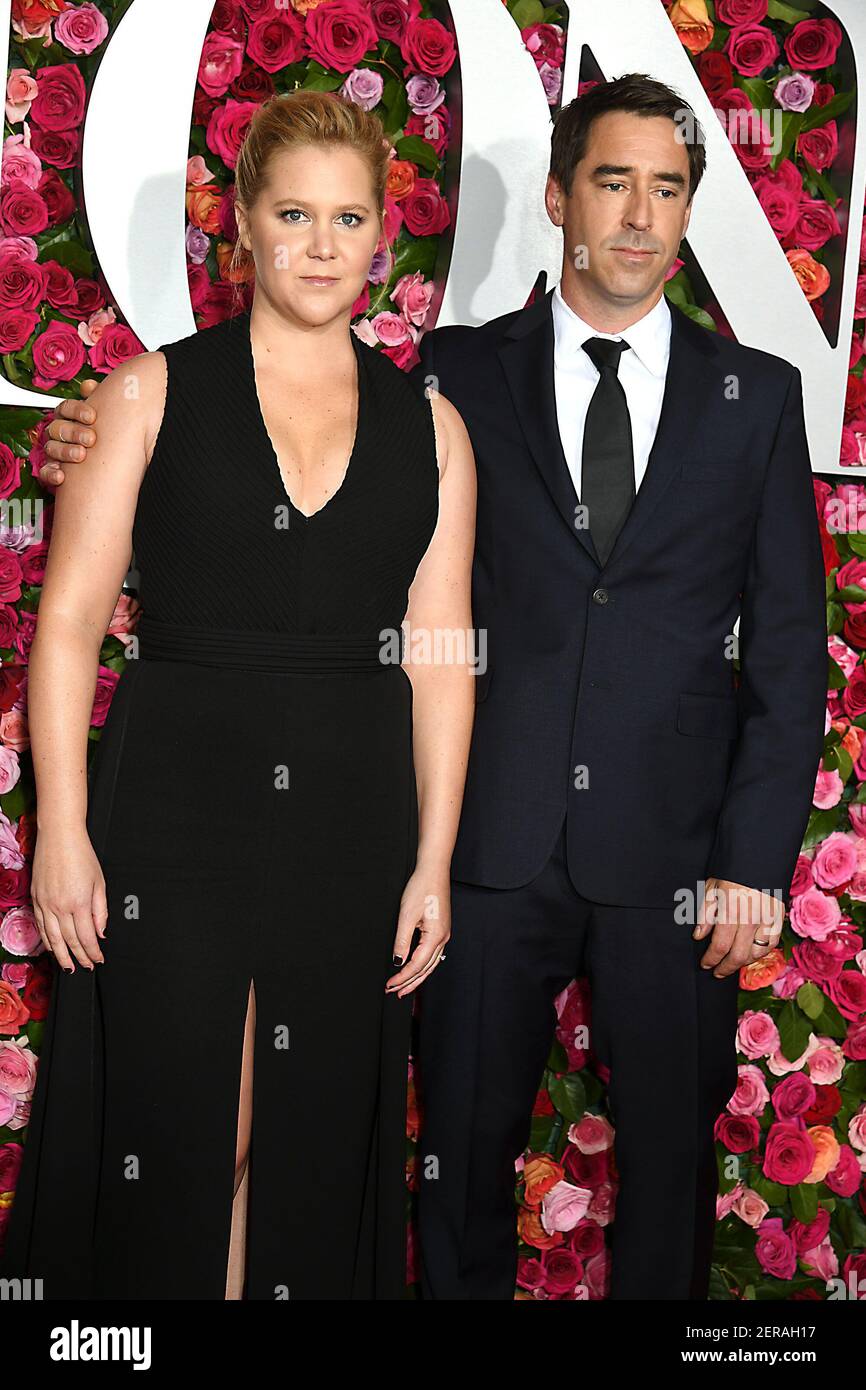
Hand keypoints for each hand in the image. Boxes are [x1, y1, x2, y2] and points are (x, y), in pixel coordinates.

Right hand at [31, 826, 107, 971]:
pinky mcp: (35, 899)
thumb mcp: (99, 882)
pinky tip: (52, 947)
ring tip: (67, 966)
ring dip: (60, 955)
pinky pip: (39, 926)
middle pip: (69, 941)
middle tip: (85, 968)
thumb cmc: (82, 855)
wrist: (59, 836)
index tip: (98, 960)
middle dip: (78, 958)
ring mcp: (45, 903)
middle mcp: (60, 906)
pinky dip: (46, 940)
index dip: (93, 952)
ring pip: (51, 938)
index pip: (87, 937)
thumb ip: (101, 910)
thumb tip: (101, 932)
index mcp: (79, 903)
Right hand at [39, 379, 99, 486]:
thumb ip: (101, 399)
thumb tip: (89, 386)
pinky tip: (61, 476)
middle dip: (74, 431)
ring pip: (51, 448)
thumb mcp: (109, 417)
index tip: (92, 416)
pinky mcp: (54, 471)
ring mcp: (55, 452)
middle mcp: (60, 433)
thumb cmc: (108, 435)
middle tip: (91, 438)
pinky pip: (46, 472)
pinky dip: (51, 474)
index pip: (65, 407)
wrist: (113, 465)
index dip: (77, 410)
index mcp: (69, 417)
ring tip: (81, 455)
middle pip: (58, 427)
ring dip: (65, 451)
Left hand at [386, 858, 450, 997]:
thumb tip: (398, 962)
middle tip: (394, 993)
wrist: (433, 870)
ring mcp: (443, 934)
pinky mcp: (440, 929)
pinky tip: (414, 969)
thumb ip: (402, 941)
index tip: (389, 985)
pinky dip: (422, 965)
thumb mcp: (406, 916)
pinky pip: (432, 954)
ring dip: (416, 977)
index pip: (417, 965)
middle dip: (410, 983)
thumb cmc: (421, 888)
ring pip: (430, 964)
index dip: (403, 978)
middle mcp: (443, 938)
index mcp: (436, 936)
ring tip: (403, 987)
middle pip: (426, 969)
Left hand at [693, 877, 784, 978]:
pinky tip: (751, 953)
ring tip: (732, 962)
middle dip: (725, 968)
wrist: (757, 857)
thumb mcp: (711, 888)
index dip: (711, 960)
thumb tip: (699, 936)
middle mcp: (750, 919)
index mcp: (731, 911)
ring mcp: (767, 920)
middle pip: (738, 956)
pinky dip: (761, 952)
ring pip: (756, 953)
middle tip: (717, 971)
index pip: (719, 947)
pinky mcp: (778, 918)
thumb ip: (705, 914)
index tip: (705, 964)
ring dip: (742, 962)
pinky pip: (772, 944)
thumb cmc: (731, 872)